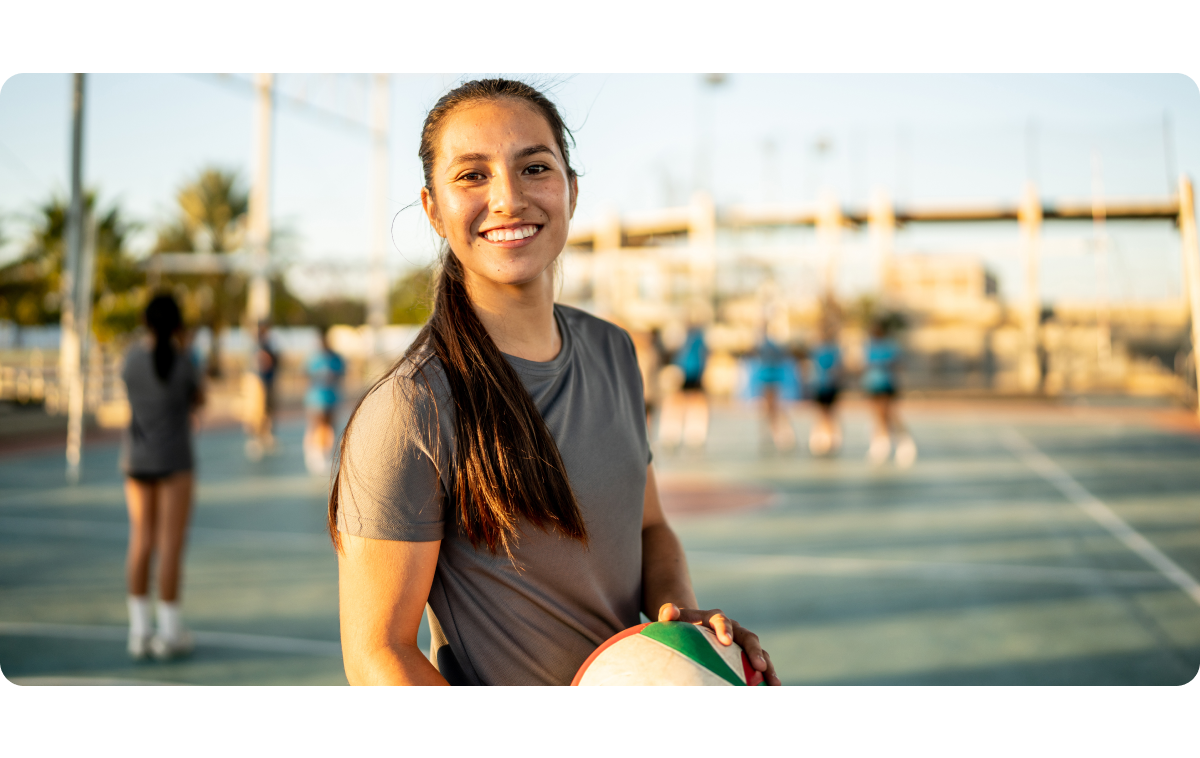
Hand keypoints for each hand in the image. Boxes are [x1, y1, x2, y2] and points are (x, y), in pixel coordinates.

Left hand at [658, 603, 780, 685]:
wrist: (692, 626)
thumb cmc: (681, 624)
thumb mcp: (673, 617)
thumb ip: (669, 612)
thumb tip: (669, 612)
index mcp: (715, 618)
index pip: (720, 620)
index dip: (724, 629)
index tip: (725, 641)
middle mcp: (733, 627)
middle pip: (747, 636)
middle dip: (755, 651)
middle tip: (760, 666)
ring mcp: (741, 641)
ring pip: (759, 651)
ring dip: (768, 665)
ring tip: (774, 683)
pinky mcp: (745, 654)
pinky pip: (759, 663)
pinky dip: (766, 674)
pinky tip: (771, 688)